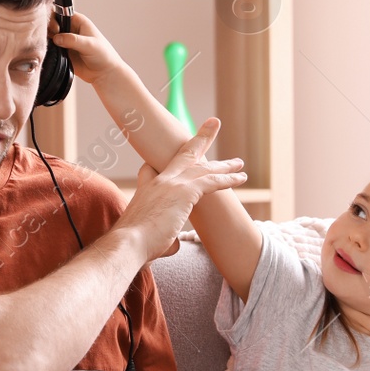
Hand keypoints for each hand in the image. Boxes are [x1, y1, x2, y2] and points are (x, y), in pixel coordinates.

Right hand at [50, 11, 126, 88]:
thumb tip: (56, 38)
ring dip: (48, 40)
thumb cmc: (103, 55)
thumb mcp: (89, 45)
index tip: (56, 29)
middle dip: (49, 29)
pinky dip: (48, 50)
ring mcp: (65, 41)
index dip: (55, 18)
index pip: (61, 12)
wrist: (104, 73)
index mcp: (78, 21)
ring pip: (50, 36)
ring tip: (53, 47)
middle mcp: (70, 29)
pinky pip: (51, 48)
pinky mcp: (62, 52)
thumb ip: (73, 40)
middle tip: (54, 38)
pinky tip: (51, 54)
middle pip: (52, 23)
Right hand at [114, 118, 245, 261]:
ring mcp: (171, 183)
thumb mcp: (147, 237)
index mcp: (145, 190)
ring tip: (239, 162)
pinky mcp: (185, 192)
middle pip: (182, 154)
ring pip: (203, 167)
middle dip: (200, 139)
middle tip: (213, 124)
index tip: (162, 162)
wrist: (128, 244)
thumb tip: (170, 244)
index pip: (151, 170)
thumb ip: (163, 237)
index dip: (160, 166)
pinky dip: (228, 180)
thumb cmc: (134, 246)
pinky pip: (212, 182)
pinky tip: (241, 178)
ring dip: (224, 165)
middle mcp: (157, 181)